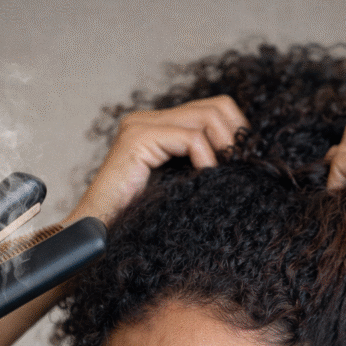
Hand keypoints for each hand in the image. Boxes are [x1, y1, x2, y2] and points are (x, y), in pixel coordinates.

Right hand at [65, 96, 249, 226]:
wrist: (100, 238)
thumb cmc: (140, 222)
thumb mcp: (183, 188)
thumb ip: (203, 166)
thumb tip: (245, 157)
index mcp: (158, 127)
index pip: (215, 108)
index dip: (238, 133)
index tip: (244, 164)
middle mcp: (148, 119)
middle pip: (217, 106)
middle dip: (236, 138)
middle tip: (239, 169)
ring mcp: (141, 126)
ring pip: (208, 117)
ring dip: (224, 148)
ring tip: (223, 175)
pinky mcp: (138, 139)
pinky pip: (191, 138)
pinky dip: (207, 159)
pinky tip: (206, 179)